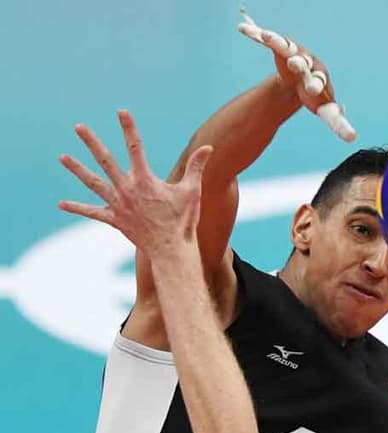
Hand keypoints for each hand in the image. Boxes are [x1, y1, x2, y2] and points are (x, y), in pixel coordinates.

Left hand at [58, 111, 211, 255]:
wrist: (171, 250)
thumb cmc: (183, 220)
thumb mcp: (192, 191)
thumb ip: (196, 167)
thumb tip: (209, 148)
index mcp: (145, 181)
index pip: (135, 148)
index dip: (129, 128)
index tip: (121, 112)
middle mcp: (127, 190)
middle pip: (105, 161)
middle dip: (92, 142)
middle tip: (78, 127)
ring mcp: (118, 205)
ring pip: (94, 183)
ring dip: (78, 169)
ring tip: (63, 157)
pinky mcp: (115, 219)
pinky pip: (93, 213)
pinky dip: (78, 208)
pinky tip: (61, 204)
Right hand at [237, 7, 354, 141]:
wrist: (303, 80)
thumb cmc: (316, 97)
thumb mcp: (326, 110)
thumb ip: (339, 123)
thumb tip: (352, 137)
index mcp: (321, 80)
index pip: (320, 84)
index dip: (315, 85)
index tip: (311, 90)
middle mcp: (310, 65)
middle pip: (304, 65)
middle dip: (298, 64)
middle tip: (294, 63)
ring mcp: (296, 55)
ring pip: (287, 48)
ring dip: (279, 43)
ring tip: (266, 36)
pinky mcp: (283, 48)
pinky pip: (272, 41)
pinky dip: (260, 36)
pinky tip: (243, 29)